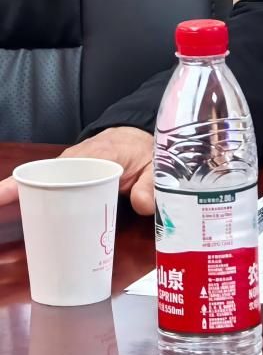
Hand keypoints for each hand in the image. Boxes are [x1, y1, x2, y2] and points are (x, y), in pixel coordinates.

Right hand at [0, 128, 155, 215]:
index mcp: (99, 154)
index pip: (64, 166)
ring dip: (19, 196)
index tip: (7, 192)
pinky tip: (17, 215)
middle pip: (43, 176)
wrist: (140, 139)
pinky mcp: (67, 175)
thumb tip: (142, 205)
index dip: (38, 180)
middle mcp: (77, 158)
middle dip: (17, 190)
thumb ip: (151, 184)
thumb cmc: (144, 151)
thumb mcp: (155, 165)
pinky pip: (45, 185)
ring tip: (1, 211)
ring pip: (40, 182)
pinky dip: (29, 197)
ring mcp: (69, 166)